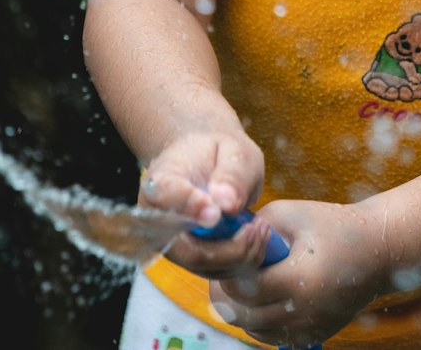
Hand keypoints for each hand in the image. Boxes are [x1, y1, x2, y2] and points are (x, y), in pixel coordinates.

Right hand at [138, 130, 266, 276]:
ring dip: (239, 255)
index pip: (165, 197)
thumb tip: (225, 203)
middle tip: (257, 228)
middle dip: (227, 247)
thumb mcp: (233, 150)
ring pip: (202, 265)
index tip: (217, 214)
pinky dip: (241, 261)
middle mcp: (157, 220)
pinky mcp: (190, 259)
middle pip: (184, 248)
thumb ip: (232, 172)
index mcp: (160, 181)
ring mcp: (172, 244)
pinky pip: (214, 271)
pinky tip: (257, 238)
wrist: (210, 163)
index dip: (190, 207)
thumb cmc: (220, 152)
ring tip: (262, 229)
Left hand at [209, 199, 386, 347]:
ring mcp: (307, 330)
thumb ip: (254, 226)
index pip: (245, 288)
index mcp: (300, 279)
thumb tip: (222, 241)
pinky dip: (258, 318)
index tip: (233, 250)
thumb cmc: (332, 225)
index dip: (231, 270)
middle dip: (228, 290)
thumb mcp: (292, 214)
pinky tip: (264, 294)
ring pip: (252, 329)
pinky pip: (269, 336)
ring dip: (242, 307)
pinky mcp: (310, 338)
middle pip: (243, 314)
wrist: (377, 251)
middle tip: (226, 267)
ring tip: (245, 277)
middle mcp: (303, 313)